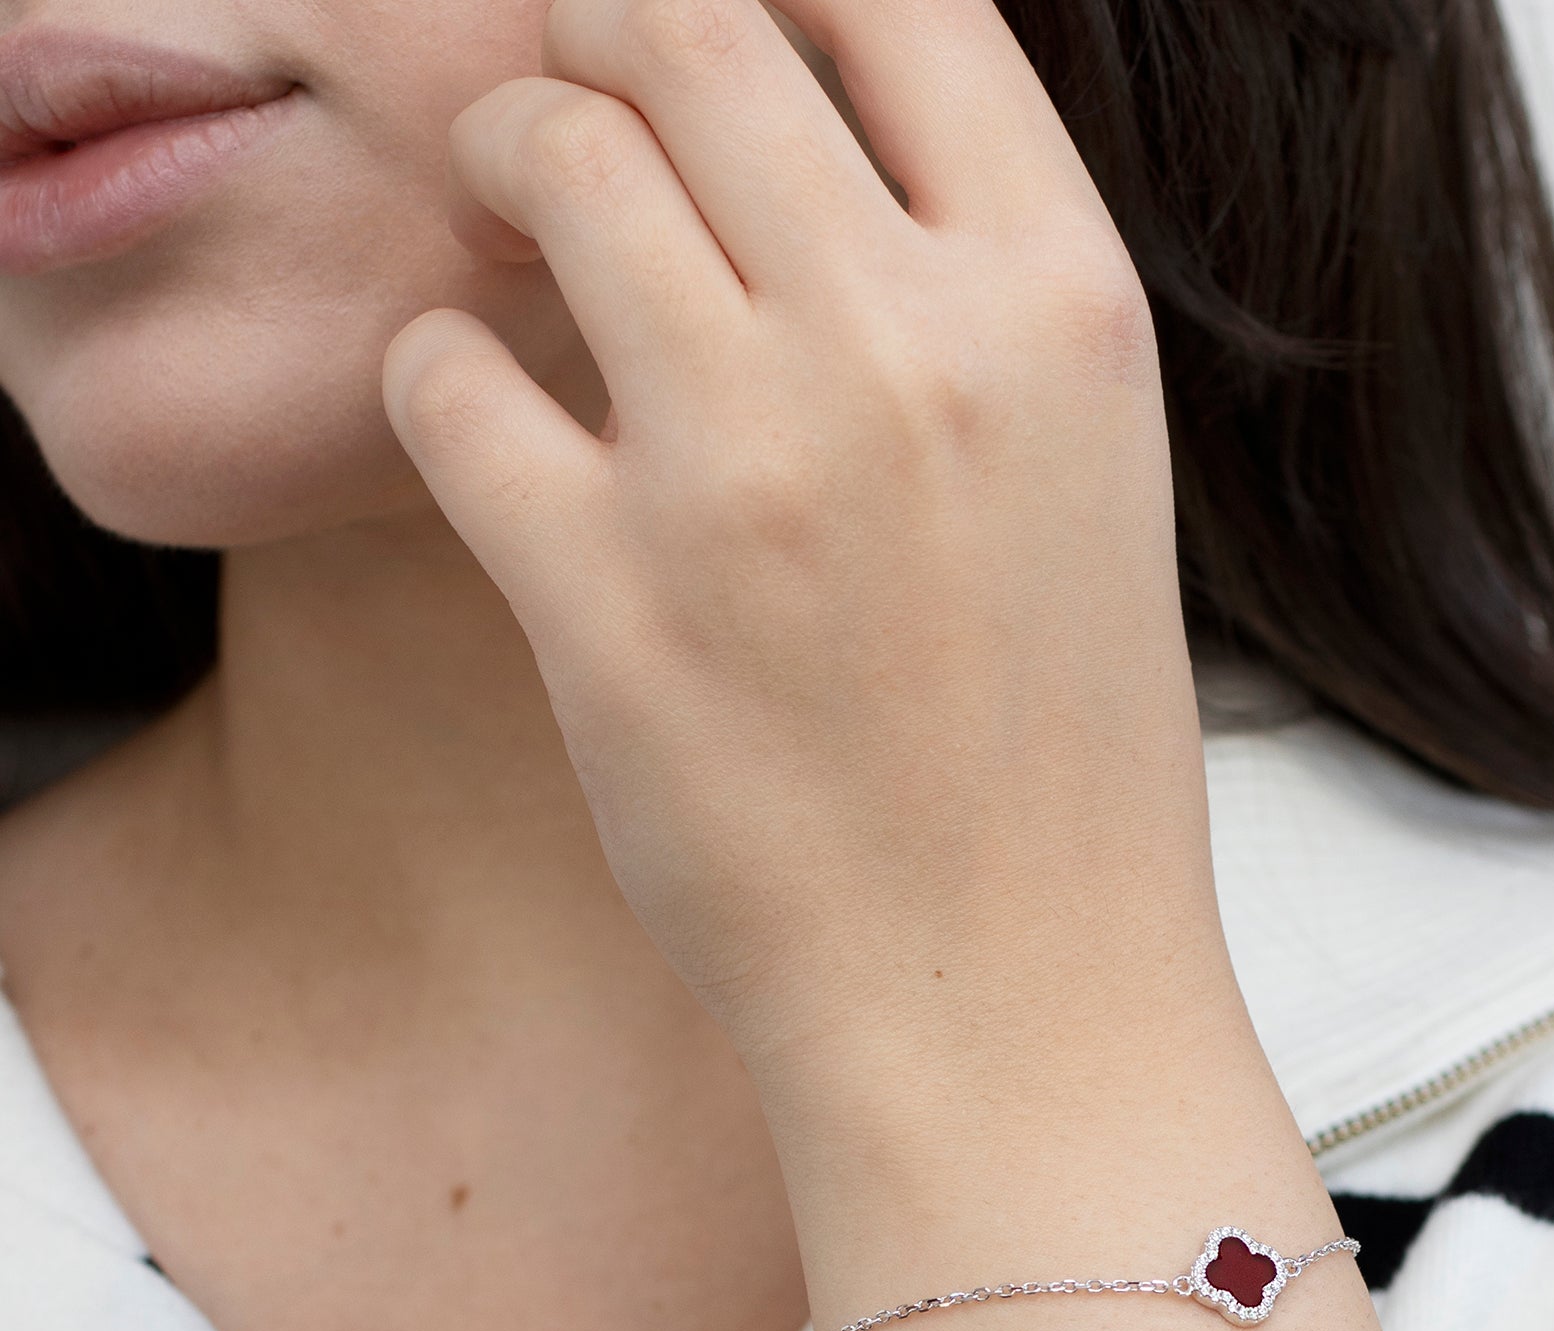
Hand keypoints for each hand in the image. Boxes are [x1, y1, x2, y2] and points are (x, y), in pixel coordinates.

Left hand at [381, 0, 1226, 1116]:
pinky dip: (446, 371)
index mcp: (1063, 306)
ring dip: (511, 159)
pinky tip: (494, 423)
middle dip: (607, 29)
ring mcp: (746, 467)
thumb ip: (970, 289)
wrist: (1010, 991)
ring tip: (522, 230)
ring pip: (555, 153)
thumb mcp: (1086, 475)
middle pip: (691, 25)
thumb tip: (806, 139)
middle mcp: (909, 349)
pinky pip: (448, 374)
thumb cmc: (1057, 752)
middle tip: (583, 91)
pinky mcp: (602, 594)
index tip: (716, 21)